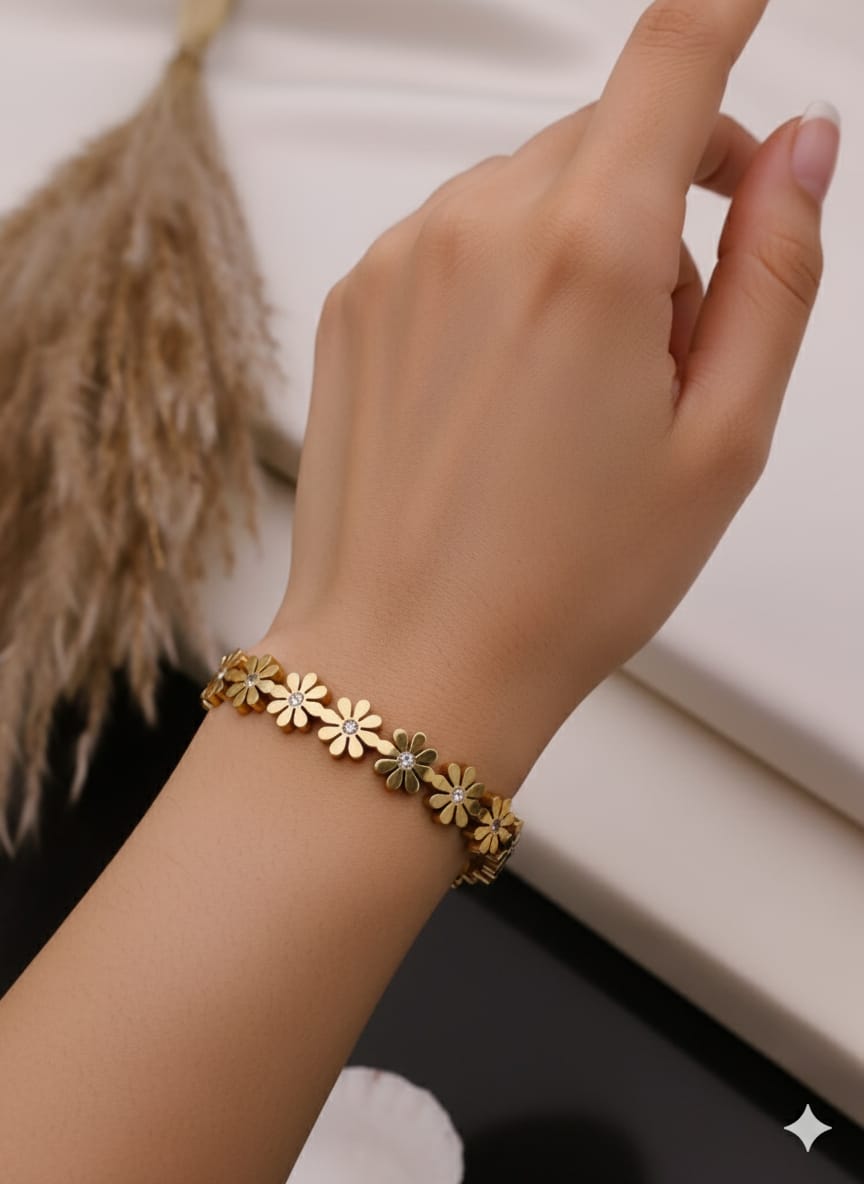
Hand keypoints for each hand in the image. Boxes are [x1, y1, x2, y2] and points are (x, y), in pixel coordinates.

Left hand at [262, 0, 838, 796]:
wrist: (409, 660)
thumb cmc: (560, 582)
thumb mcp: (721, 441)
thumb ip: (774, 272)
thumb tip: (796, 152)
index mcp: (587, 254)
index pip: (674, 57)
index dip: (723, 10)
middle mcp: (477, 231)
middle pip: (604, 139)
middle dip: (660, 203)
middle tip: (670, 339)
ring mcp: (401, 261)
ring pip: (527, 191)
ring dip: (575, 249)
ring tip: (574, 391)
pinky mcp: (355, 298)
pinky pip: (453, 237)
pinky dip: (499, 278)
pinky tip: (503, 393)